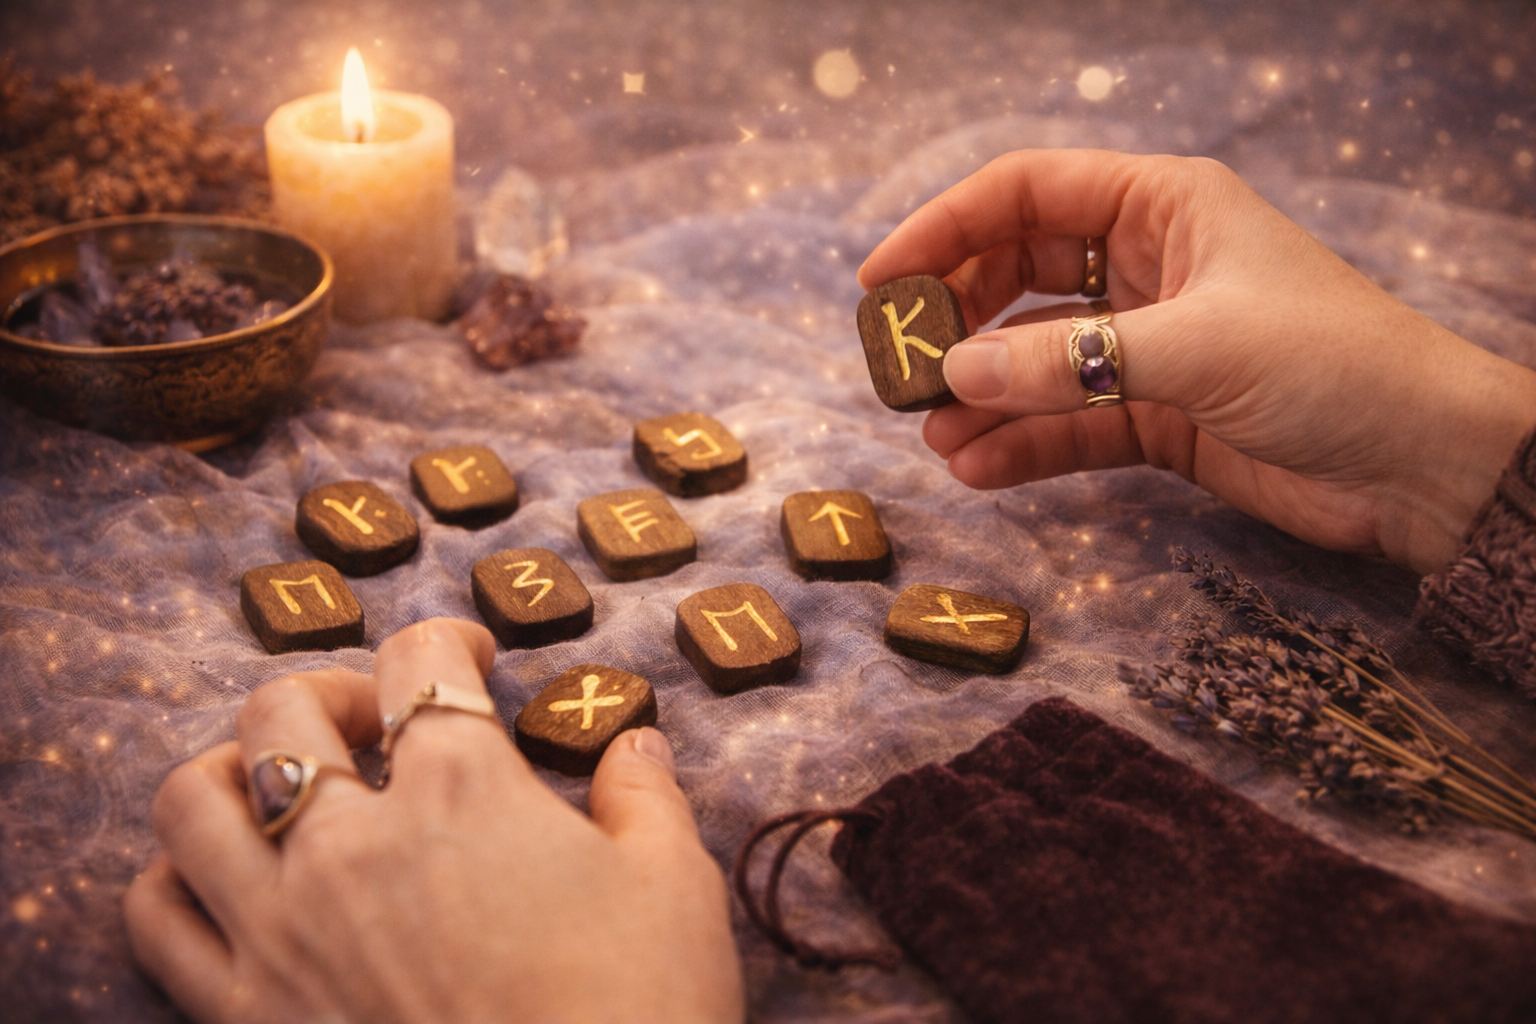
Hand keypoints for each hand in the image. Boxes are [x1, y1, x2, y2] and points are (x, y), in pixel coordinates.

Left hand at [123, 618, 743, 1023]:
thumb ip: (644, 796)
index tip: (472, 658)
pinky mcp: (246, 1014)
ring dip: (232, 766)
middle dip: (332, 692)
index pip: (422, 661)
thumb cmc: (639, 1006)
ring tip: (285, 784)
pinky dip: (173, 877)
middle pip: (283, 709)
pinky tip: (227, 877)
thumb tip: (634, 746)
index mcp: (462, 788)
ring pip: (192, 800)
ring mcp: (284, 928)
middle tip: (377, 720)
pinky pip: (155, 920)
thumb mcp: (673, 884)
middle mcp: (352, 842)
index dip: (448, 641)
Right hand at [858, 150, 1535, 573]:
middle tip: (903, 371)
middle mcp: (1147, 265)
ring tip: (933, 435)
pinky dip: (1022, 444)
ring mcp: (1147, 344)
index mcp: (1162, 206)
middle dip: (958, 323)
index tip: (881, 281)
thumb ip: (1065, 360)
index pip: (1027, 194)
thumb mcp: (1193, 348)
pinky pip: (1067, 422)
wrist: (1422, 466)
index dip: (945, 228)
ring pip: (1035, 358)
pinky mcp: (1157, 416)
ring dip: (982, 395)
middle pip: (1018, 276)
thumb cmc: (1330, 365)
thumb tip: (955, 373)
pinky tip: (977, 468)